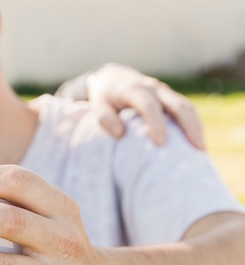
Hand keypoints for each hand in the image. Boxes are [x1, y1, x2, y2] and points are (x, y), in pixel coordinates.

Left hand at [87, 63, 203, 148]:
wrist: (114, 78)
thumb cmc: (105, 97)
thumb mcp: (97, 105)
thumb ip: (104, 118)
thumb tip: (120, 133)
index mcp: (134, 89)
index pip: (148, 104)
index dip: (156, 122)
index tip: (160, 142)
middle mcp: (154, 89)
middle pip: (178, 104)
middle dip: (188, 125)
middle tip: (196, 149)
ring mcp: (165, 93)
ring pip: (187, 107)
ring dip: (196, 127)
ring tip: (202, 151)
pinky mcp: (170, 99)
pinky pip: (187, 110)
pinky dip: (193, 126)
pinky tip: (196, 144)